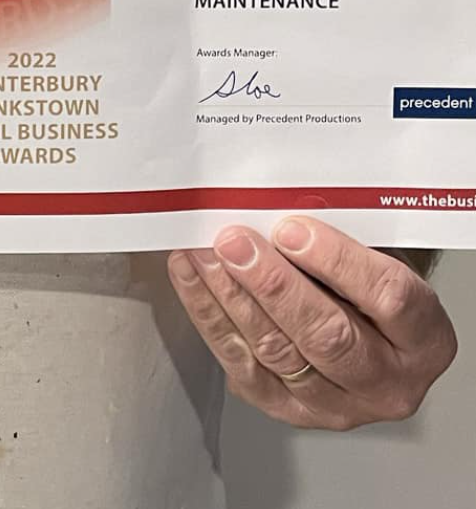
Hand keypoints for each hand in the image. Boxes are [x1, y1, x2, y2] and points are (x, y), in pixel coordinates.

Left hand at [168, 217, 456, 427]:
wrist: (363, 329)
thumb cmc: (366, 283)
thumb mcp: (374, 256)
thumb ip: (339, 237)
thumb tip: (277, 206)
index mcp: (424, 338)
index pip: (388, 298)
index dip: (337, 261)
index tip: (291, 228)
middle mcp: (387, 383)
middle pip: (328, 336)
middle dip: (272, 285)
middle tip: (234, 242)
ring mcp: (338, 406)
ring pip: (279, 353)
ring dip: (232, 297)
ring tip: (204, 253)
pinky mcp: (289, 410)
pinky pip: (243, 367)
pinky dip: (210, 317)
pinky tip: (192, 278)